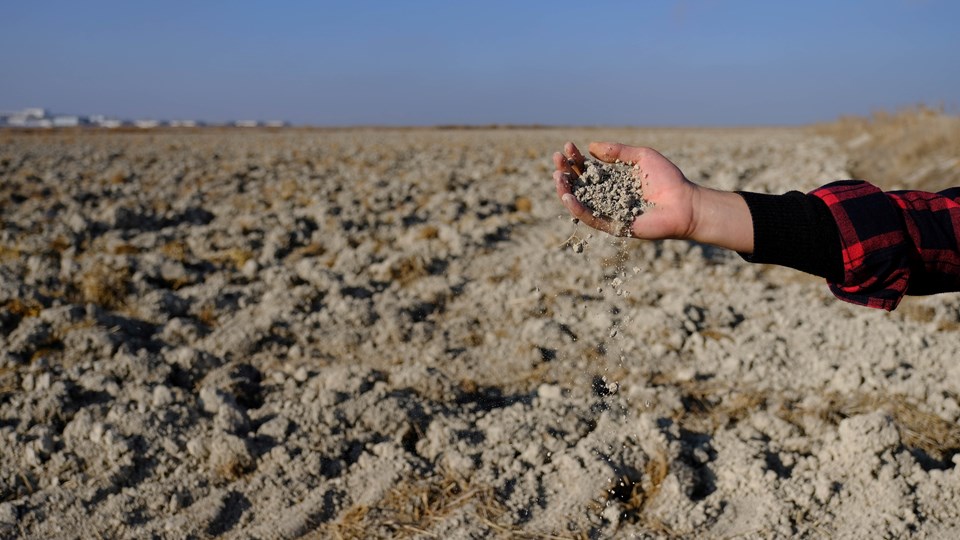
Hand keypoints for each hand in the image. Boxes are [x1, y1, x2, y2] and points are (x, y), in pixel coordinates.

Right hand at [552, 141, 753, 252]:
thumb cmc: (668, 180)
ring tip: (557, 177)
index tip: (568, 146)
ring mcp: (609, 212)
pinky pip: (591, 219)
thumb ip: (618, 152)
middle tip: (557, 159)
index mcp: (613, 180)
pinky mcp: (614, 226)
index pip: (587, 169)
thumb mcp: (642, 157)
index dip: (575, 158)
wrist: (684, 203)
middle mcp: (608, 196)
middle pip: (579, 184)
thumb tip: (590, 148)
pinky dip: (578, 209)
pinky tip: (568, 197)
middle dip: (566, 171)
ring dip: (565, 190)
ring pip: (580, 202)